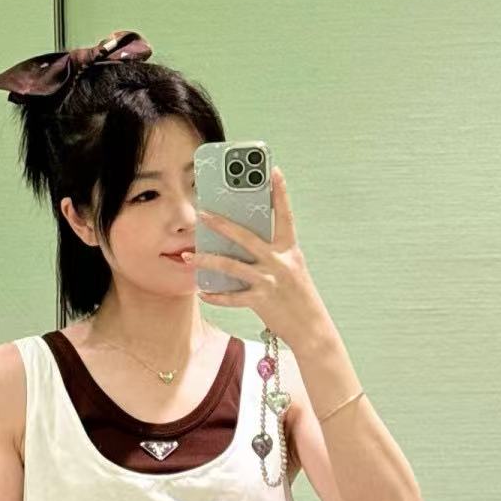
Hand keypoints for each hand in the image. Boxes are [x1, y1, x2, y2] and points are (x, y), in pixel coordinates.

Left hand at [186, 166, 326, 345]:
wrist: (312, 329)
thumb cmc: (299, 297)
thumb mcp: (291, 269)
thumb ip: (271, 254)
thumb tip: (240, 244)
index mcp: (290, 250)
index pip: (285, 215)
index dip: (280, 193)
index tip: (273, 171)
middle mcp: (280, 262)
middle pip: (246, 236)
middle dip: (221, 224)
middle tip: (202, 213)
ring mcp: (270, 281)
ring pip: (231, 266)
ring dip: (206, 260)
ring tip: (188, 256)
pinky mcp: (261, 301)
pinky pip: (232, 297)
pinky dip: (215, 296)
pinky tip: (202, 292)